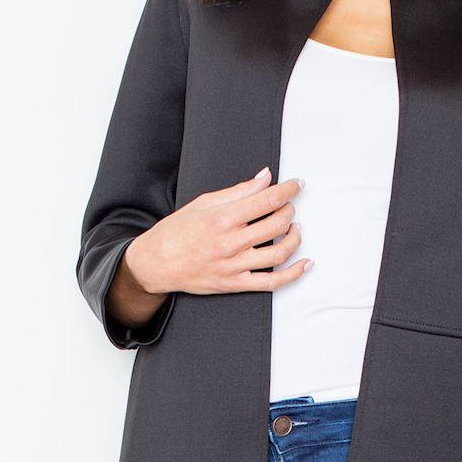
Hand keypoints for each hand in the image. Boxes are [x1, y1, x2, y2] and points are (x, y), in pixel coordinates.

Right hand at [124, 167, 311, 296]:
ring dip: (295, 238)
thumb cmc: (177, 231)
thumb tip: (265, 177)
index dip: (288, 190)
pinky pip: (272, 282)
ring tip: (294, 229)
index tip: (297, 185)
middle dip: (290, 211)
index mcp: (223, 218)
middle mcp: (230, 242)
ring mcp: (234, 265)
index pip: (267, 199)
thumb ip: (239, 191)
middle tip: (289, 206)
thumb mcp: (204, 202)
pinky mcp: (235, 284)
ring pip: (280, 252)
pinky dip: (293, 274)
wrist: (156, 263)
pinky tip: (304, 263)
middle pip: (278, 224)